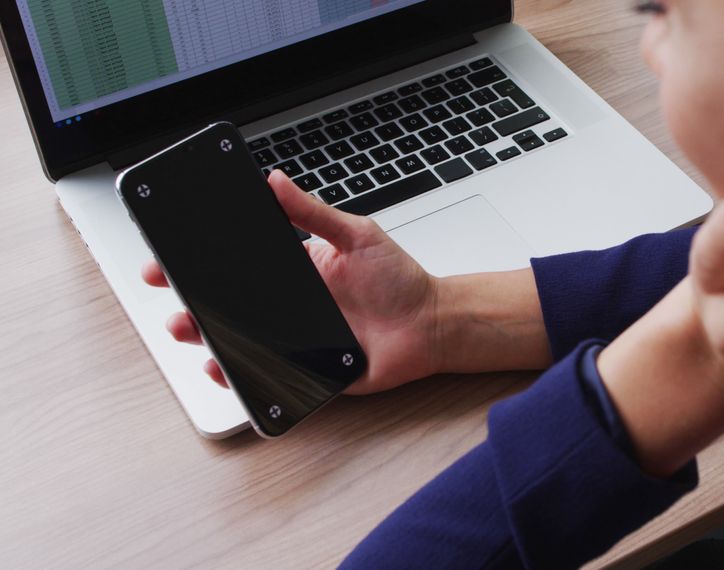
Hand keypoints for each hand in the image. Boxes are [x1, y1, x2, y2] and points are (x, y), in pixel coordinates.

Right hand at [142, 170, 441, 394]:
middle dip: (191, 301)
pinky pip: (266, 378)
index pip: (238, 266)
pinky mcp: (307, 374)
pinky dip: (241, 378)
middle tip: (171, 293)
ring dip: (206, 338)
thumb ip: (314, 212)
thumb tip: (276, 180)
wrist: (431, 325)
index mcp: (295, 271)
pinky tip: (224, 367)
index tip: (169, 256)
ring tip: (189, 328)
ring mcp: (295, 342)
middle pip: (228, 307)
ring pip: (238, 344)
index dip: (200, 263)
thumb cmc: (400, 281)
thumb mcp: (357, 235)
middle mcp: (289, 307)